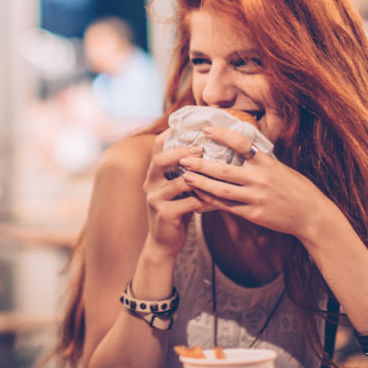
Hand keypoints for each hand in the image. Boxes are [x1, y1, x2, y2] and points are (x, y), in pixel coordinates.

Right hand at [142, 131, 206, 256]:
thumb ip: (183, 171)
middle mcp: (150, 183)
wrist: (164, 242)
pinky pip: (189, 203)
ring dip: (199, 177)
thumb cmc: (176, 210)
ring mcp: (156, 199)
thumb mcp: (176, 188)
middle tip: (201, 149)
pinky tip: (217, 197)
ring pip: (179, 182)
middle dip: (182, 152)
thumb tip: (207, 148)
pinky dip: (204, 199)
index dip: (171, 134)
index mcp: (153, 174)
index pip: (157, 147)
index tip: (188, 125)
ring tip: (216, 172)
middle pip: (161, 160)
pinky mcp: (165, 214)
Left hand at [177, 126, 336, 240]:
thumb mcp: (280, 168)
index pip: (241, 143)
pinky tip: (199, 195)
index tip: (205, 129)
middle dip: (201, 164)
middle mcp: (261, 179)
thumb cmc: (295, 188)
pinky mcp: (254, 215)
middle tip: (183, 157)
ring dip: (201, 183)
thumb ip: (259, 160)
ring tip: (185, 176)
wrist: (311, 215)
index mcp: (268, 163)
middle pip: (224, 170)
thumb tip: (240, 146)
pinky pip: (227, 206)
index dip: (222, 135)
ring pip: (222, 190)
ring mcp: (256, 198)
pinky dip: (211, 200)